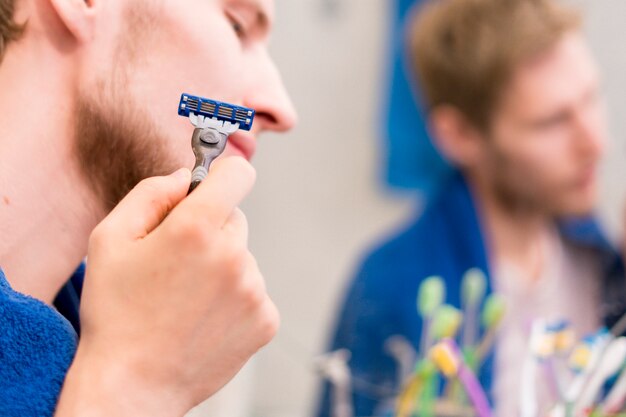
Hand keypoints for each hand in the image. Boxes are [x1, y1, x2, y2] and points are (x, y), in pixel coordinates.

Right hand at [56, 157, 278, 415]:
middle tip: (178, 261)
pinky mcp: (266, 319)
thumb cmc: (115, 313)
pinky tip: (204, 317)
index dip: (222, 174)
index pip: (238, 173)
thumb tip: (184, 176)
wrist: (133, 384)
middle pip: (235, 218)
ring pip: (244, 257)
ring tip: (187, 298)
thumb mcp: (109, 240)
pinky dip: (234, 298)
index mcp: (195, 229)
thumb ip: (150, 193)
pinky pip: (254, 290)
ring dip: (223, 267)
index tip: (211, 186)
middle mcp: (234, 256)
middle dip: (210, 230)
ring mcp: (254, 290)